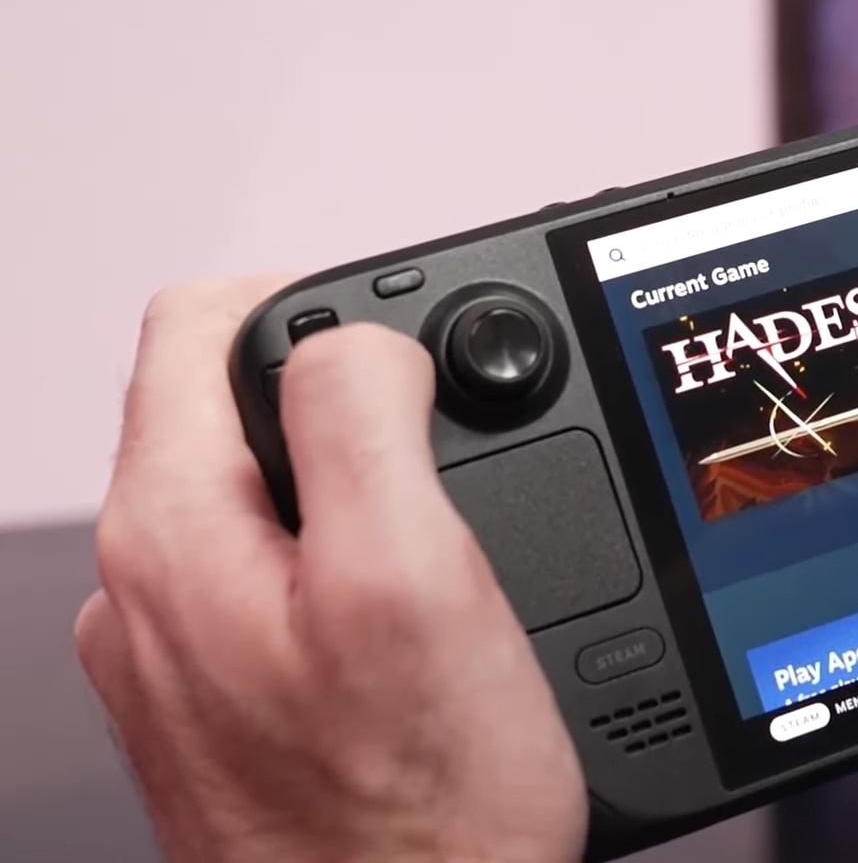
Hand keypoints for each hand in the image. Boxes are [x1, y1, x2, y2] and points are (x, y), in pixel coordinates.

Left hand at [75, 280, 586, 861]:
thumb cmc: (415, 816)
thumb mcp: (412, 574)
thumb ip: (364, 418)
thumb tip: (360, 338)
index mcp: (172, 529)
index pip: (202, 322)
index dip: (325, 306)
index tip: (414, 363)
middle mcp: (145, 587)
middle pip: (234, 406)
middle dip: (351, 405)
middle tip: (453, 471)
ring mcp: (176, 652)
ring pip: (263, 496)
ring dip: (354, 491)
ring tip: (443, 556)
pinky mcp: (221, 704)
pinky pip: (275, 581)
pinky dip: (345, 571)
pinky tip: (409, 628)